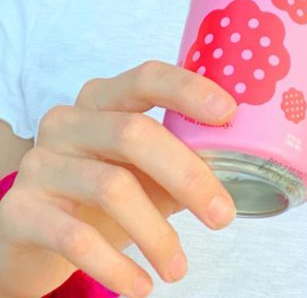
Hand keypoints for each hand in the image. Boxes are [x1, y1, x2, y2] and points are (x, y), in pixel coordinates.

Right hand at [0, 60, 238, 297]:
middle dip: (187, 176)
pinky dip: (116, 266)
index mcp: (102, 100)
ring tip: (178, 269)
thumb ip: (180, 162)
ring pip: (112, 187)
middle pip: (134, 134)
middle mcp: (67, 121)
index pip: (146, 77)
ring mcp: (40, 163)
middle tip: (223, 216)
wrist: (31, 240)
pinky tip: (140, 286)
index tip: (228, 113)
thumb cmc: (100, 198)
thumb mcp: (142, 174)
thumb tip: (238, 165)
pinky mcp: (21, 210)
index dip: (188, 90)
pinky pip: (76, 238)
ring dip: (155, 234)